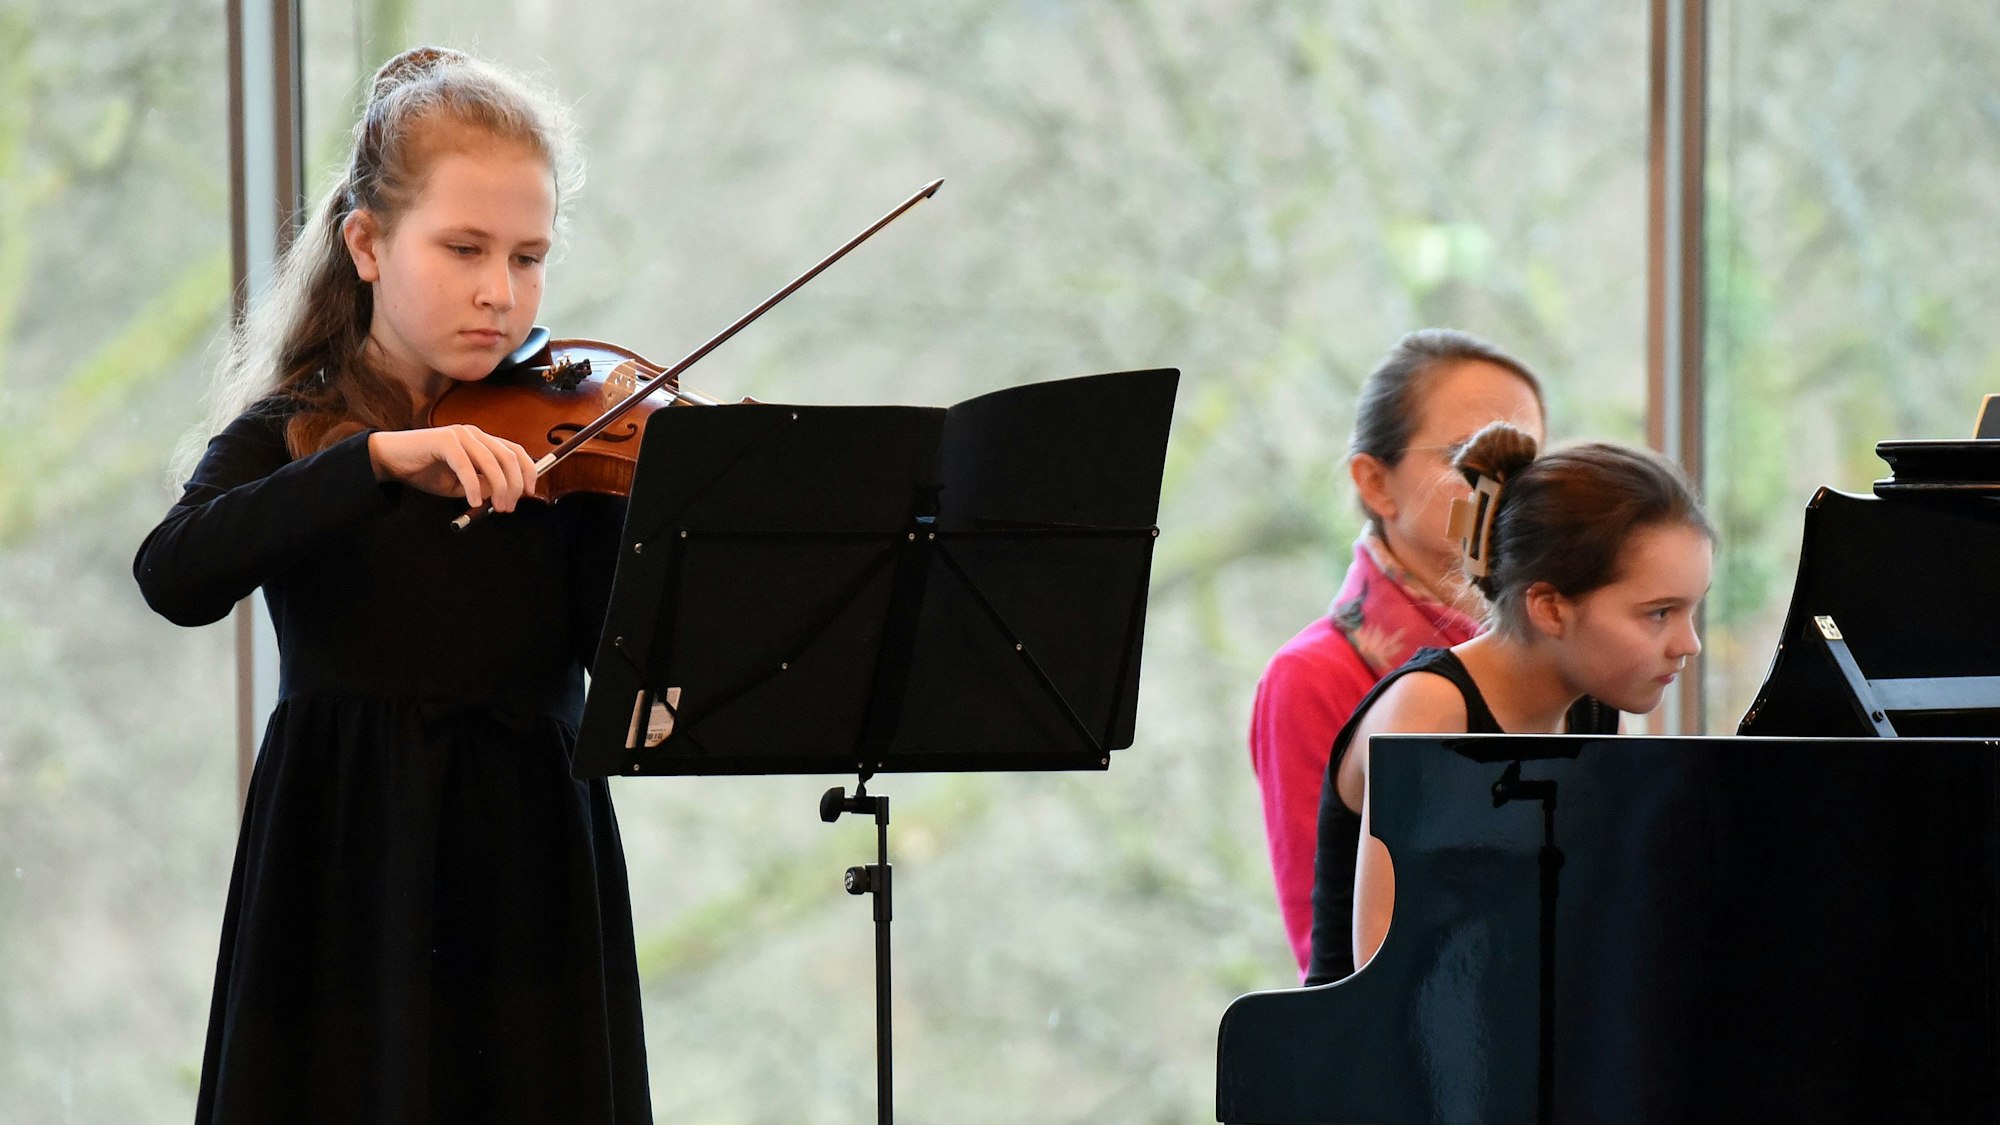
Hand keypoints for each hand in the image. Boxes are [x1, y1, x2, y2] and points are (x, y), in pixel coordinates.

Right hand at [367, 425, 538, 511]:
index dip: (528, 472)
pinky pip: (466, 466)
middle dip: (514, 486)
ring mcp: (460, 434)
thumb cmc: (427, 471)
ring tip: (495, 507)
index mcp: (482, 440)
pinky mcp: (444, 440)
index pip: (515, 451)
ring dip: (499, 488)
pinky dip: (473, 486)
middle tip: (508, 507)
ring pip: (491, 462)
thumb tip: (504, 492)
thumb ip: (484, 485)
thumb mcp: (461, 484)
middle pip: (508, 458)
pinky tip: (473, 501)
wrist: (391, 460)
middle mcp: (474, 434)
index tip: (530, 493)